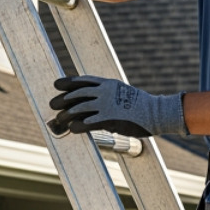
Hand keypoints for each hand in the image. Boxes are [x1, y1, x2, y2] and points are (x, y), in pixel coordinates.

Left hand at [48, 75, 186, 137]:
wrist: (157, 112)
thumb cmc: (141, 105)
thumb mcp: (123, 92)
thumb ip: (109, 94)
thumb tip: (97, 100)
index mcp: (108, 84)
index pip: (83, 80)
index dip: (68, 82)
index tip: (56, 84)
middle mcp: (105, 92)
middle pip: (77, 94)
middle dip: (63, 99)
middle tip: (52, 104)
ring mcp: (106, 105)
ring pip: (79, 109)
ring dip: (66, 115)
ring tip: (58, 120)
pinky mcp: (110, 119)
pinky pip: (89, 122)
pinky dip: (78, 126)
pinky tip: (72, 129)